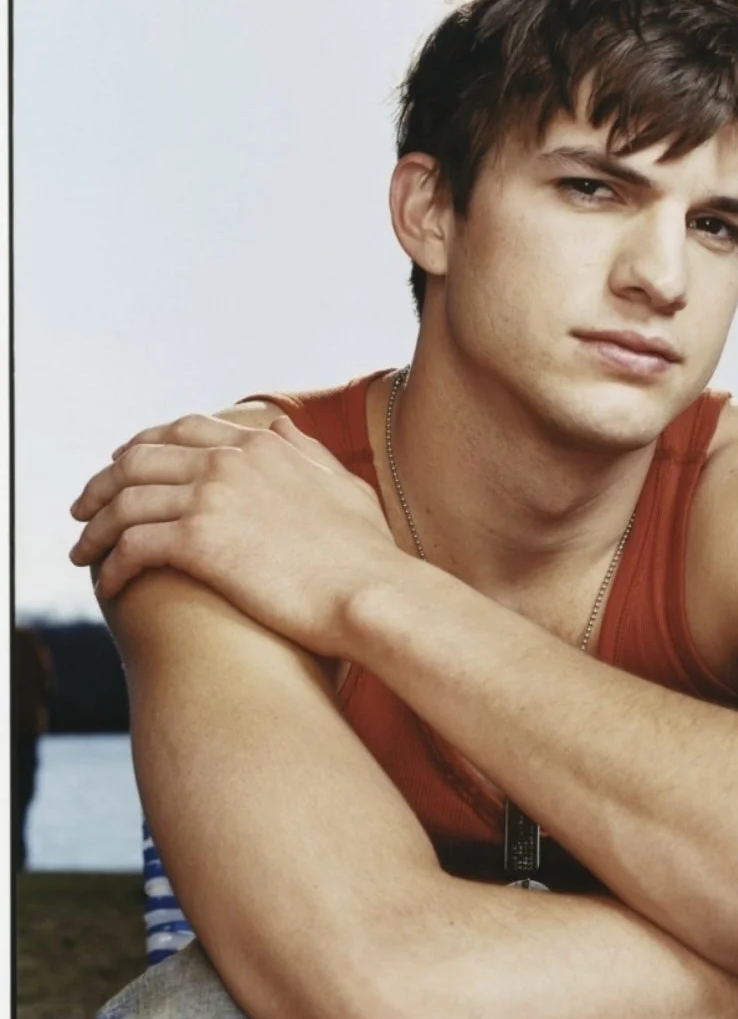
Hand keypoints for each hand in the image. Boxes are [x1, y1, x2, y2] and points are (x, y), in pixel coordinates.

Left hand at [69, 412, 402, 653]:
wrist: (371, 592)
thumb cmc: (366, 554)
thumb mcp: (343, 486)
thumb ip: (308, 452)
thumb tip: (279, 426)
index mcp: (260, 446)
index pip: (181, 431)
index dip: (142, 447)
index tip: (123, 468)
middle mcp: (229, 461)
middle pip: (138, 460)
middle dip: (103, 483)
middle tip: (86, 509)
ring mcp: (210, 498)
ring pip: (125, 502)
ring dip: (96, 527)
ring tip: (84, 553)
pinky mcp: (198, 541)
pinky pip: (132, 546)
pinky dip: (112, 565)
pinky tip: (110, 586)